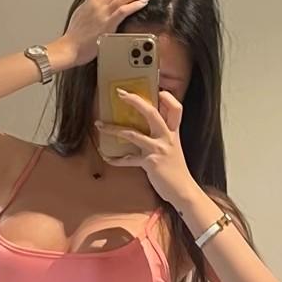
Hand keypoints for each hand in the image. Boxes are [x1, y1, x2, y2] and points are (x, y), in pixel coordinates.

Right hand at [58, 0, 157, 66]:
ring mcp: (103, 12)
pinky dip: (136, 4)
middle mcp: (99, 3)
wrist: (70, 47)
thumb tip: (104, 1)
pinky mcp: (108, 24)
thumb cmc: (76, 35)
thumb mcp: (83, 13)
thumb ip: (95, 5)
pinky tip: (145, 1)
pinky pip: (125, 10)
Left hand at [95, 88, 196, 205]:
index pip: (176, 109)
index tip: (157, 90)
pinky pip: (128, 159)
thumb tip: (147, 127)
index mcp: (173, 132)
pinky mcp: (149, 162)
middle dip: (135, 101)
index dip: (168, 97)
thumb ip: (163, 136)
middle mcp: (166, 137)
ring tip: (99, 124)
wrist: (182, 190)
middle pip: (152, 113)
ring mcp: (157, 149)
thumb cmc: (175, 170)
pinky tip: (106, 156)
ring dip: (113, 129)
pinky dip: (116, 158)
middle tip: (120, 94)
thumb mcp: (173, 148)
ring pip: (132, 134)